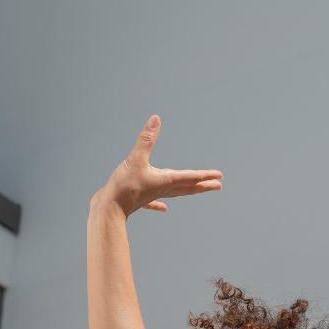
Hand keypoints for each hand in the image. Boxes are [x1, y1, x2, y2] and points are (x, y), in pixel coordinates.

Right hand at [94, 115, 222, 215]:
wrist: (108, 209)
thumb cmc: (123, 186)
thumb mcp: (135, 159)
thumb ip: (146, 139)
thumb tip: (155, 119)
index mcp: (165, 181)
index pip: (190, 177)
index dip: (206, 175)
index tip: (220, 177)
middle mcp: (162, 189)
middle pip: (187, 187)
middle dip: (203, 186)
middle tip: (218, 186)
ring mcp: (152, 196)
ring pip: (174, 193)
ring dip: (187, 190)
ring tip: (197, 190)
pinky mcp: (140, 201)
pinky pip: (154, 203)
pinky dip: (160, 204)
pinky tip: (165, 208)